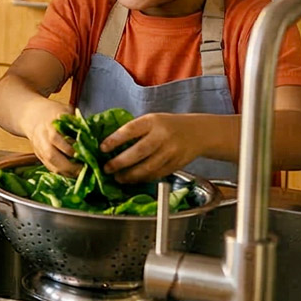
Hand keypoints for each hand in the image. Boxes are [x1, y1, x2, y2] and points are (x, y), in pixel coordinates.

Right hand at [25, 97, 80, 176]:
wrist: (32, 115)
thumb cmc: (54, 112)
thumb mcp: (66, 111)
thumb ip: (78, 123)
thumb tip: (94, 137)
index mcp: (49, 123)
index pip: (57, 138)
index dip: (72, 148)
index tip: (87, 154)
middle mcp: (41, 136)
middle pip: (51, 154)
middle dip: (69, 165)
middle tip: (85, 169)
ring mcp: (38, 147)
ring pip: (50, 164)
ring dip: (66, 171)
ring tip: (81, 173)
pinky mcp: (39, 155)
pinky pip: (50, 167)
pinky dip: (62, 173)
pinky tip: (73, 174)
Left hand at [101, 113, 218, 183]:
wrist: (198, 132)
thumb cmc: (168, 125)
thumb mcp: (151, 120)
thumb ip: (135, 130)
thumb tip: (109, 144)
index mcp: (152, 121)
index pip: (130, 130)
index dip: (115, 140)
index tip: (102, 149)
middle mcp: (163, 136)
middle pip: (139, 151)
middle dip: (120, 162)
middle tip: (107, 168)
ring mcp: (171, 151)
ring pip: (149, 167)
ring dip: (131, 175)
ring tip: (118, 178)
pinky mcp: (176, 165)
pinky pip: (157, 174)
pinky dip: (143, 179)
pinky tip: (133, 180)